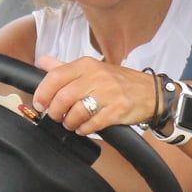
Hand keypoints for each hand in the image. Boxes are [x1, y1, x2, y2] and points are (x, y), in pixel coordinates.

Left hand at [32, 55, 162, 134]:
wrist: (151, 92)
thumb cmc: (119, 82)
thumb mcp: (92, 69)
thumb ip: (65, 67)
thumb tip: (41, 61)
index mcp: (87, 65)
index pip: (56, 76)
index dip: (43, 93)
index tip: (39, 103)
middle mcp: (97, 77)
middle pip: (63, 97)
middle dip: (55, 112)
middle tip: (56, 116)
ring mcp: (108, 94)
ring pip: (76, 112)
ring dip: (69, 122)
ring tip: (71, 123)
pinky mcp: (117, 110)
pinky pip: (92, 124)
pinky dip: (84, 129)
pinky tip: (84, 127)